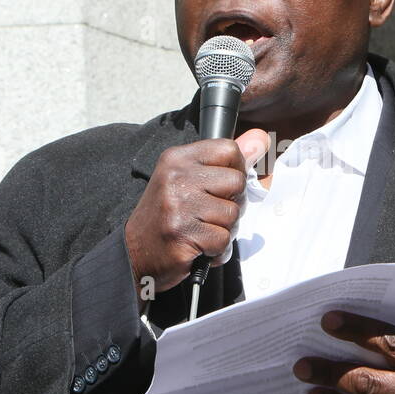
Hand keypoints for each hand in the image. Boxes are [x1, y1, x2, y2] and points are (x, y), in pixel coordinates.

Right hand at [124, 128, 269, 295]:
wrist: (134, 255)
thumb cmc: (167, 217)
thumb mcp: (190, 180)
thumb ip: (226, 161)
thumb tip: (260, 138)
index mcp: (178, 158)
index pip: (229, 149)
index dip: (235, 170)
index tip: (220, 187)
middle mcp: (176, 177)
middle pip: (237, 181)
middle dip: (232, 203)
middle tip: (209, 214)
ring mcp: (178, 205)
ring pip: (233, 213)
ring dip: (224, 229)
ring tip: (201, 231)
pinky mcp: (183, 233)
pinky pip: (223, 239)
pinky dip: (216, 249)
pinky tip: (198, 246)